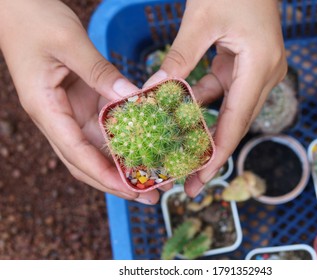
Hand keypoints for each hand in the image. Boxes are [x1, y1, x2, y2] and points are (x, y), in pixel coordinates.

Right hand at [0, 0, 159, 203]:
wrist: (19, 7)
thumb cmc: (35, 21)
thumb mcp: (70, 43)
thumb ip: (100, 72)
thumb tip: (131, 98)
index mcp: (45, 109)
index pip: (74, 152)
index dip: (102, 174)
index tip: (129, 189)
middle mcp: (57, 117)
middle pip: (85, 161)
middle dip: (116, 182)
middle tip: (150, 196)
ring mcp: (69, 112)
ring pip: (96, 150)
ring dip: (122, 166)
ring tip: (153, 178)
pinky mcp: (81, 102)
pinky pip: (102, 128)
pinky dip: (122, 141)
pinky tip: (145, 148)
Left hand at [145, 0, 286, 196]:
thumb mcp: (201, 20)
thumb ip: (180, 57)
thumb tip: (155, 88)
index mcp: (260, 66)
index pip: (236, 120)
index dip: (217, 153)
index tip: (201, 179)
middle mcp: (266, 74)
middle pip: (235, 123)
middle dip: (211, 152)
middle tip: (190, 180)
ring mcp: (258, 70)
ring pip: (229, 109)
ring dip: (205, 127)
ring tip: (181, 152)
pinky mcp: (247, 65)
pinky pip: (225, 91)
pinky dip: (204, 101)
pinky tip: (181, 109)